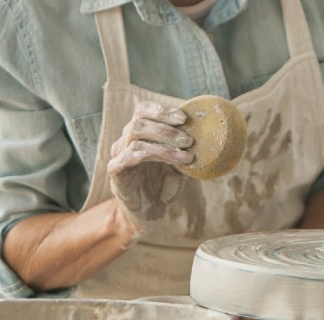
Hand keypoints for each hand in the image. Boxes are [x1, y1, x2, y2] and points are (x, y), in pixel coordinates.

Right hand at [107, 101, 193, 238]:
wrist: (149, 213)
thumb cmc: (163, 185)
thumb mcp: (179, 163)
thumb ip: (185, 147)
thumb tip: (207, 132)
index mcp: (140, 134)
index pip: (143, 110)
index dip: (162, 110)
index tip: (184, 118)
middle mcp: (126, 141)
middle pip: (138, 122)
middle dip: (166, 129)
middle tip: (188, 140)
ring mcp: (119, 155)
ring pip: (135, 139)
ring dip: (163, 146)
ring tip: (186, 156)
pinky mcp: (116, 172)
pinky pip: (124, 158)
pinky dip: (141, 155)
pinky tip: (161, 159)